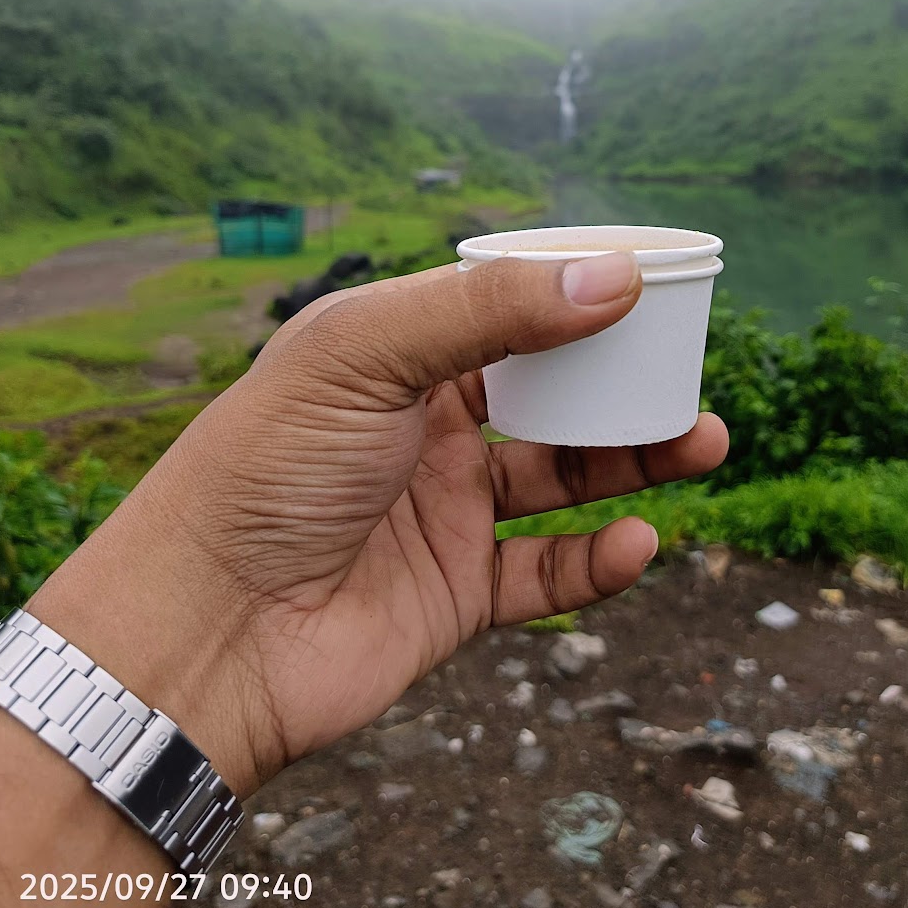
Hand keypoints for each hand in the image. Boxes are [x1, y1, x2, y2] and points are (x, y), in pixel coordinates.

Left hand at [31, 251, 727, 796]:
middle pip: (548, 393)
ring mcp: (443, 512)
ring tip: (704, 442)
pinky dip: (598, 561)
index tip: (654, 288)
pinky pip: (546, 573)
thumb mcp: (367, 354)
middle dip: (622, 382)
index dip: (575, 297)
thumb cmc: (265, 470)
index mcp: (396, 355)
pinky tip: (636, 542)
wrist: (203, 630)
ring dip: (635, 461)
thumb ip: (490, 311)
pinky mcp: (456, 595)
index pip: (504, 310)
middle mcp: (425, 428)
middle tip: (690, 374)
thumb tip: (612, 277)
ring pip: (563, 478)